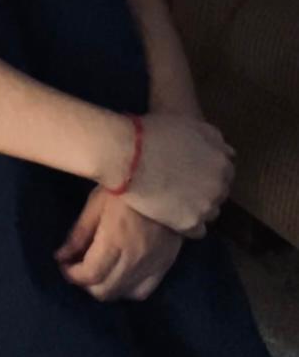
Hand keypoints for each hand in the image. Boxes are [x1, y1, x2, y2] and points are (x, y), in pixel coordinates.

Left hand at [55, 185, 182, 301]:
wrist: (164, 185)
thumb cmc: (124, 191)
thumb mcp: (95, 205)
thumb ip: (78, 234)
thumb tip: (61, 257)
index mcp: (114, 241)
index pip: (90, 275)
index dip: (72, 275)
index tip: (63, 264)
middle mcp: (134, 260)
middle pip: (105, 291)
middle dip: (86, 283)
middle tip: (77, 266)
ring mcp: (152, 266)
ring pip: (123, 294)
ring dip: (105, 287)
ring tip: (96, 271)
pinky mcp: (164, 267)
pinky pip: (143, 292)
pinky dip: (126, 290)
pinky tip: (118, 277)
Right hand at [111, 112, 234, 236]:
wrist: (126, 155)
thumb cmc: (153, 133)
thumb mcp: (188, 125)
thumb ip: (213, 139)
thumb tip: (229, 152)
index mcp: (222, 162)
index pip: (224, 173)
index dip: (205, 170)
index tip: (189, 169)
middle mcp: (220, 187)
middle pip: (218, 194)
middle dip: (203, 189)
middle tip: (179, 184)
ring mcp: (206, 207)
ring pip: (209, 213)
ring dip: (196, 208)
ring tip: (173, 201)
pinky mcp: (189, 224)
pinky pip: (196, 231)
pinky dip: (185, 224)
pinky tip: (171, 215)